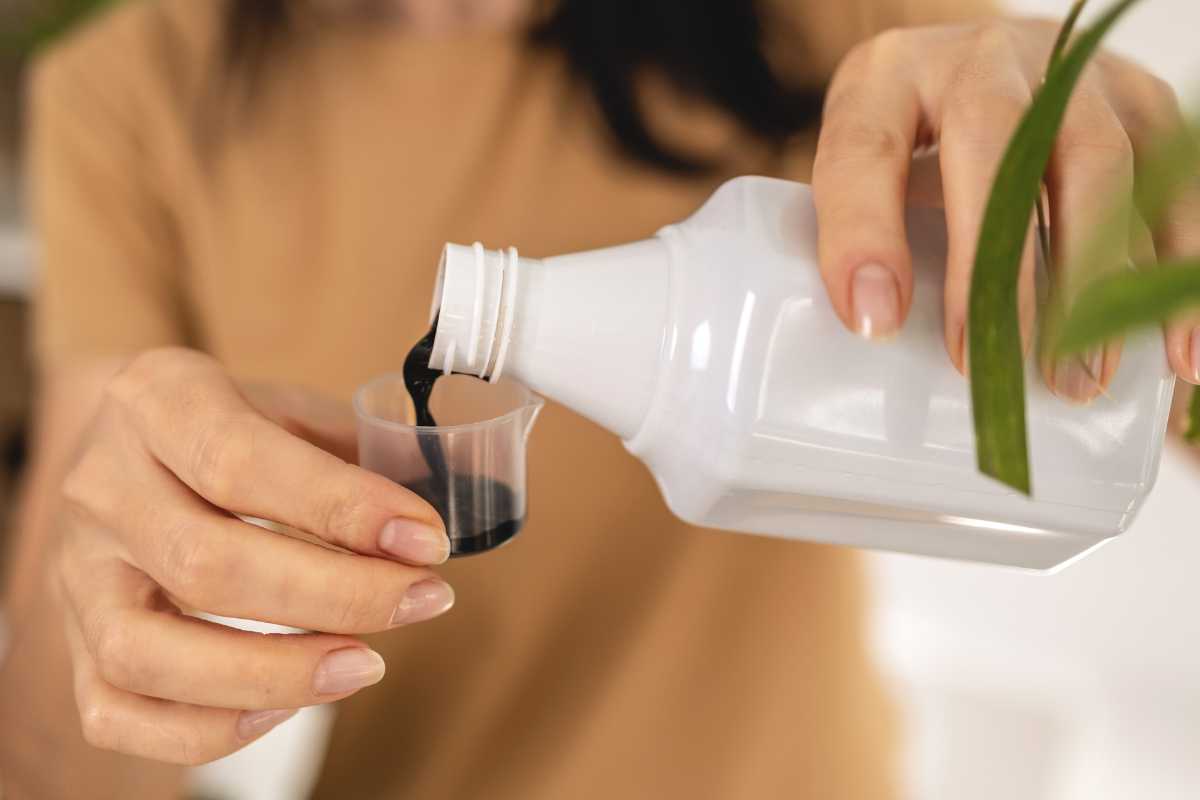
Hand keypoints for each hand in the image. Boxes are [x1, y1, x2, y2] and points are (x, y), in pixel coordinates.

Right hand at [51, 349, 453, 764]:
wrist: (127, 440)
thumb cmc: (231, 427)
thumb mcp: (291, 408)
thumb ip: (364, 452)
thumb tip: (462, 497)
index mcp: (158, 400)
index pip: (241, 461)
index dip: (343, 508)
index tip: (426, 539)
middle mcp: (101, 486)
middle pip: (206, 563)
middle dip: (335, 596)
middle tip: (422, 600)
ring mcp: (76, 572)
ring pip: (149, 651)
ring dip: (273, 673)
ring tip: (368, 666)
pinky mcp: (73, 642)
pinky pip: (115, 713)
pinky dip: (205, 729)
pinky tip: (285, 708)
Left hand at [811, 17, 1199, 400]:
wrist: (978, 65)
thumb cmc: (910, 129)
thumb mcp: (856, 166)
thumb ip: (855, 226)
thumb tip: (876, 320)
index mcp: (890, 76)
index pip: (868, 150)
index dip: (868, 235)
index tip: (877, 323)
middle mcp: (986, 59)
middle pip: (1005, 154)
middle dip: (1006, 272)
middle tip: (1003, 365)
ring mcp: (1072, 75)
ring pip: (1104, 166)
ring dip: (1097, 282)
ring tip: (1080, 378)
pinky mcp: (1139, 99)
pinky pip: (1175, 181)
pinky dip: (1178, 266)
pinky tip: (1178, 348)